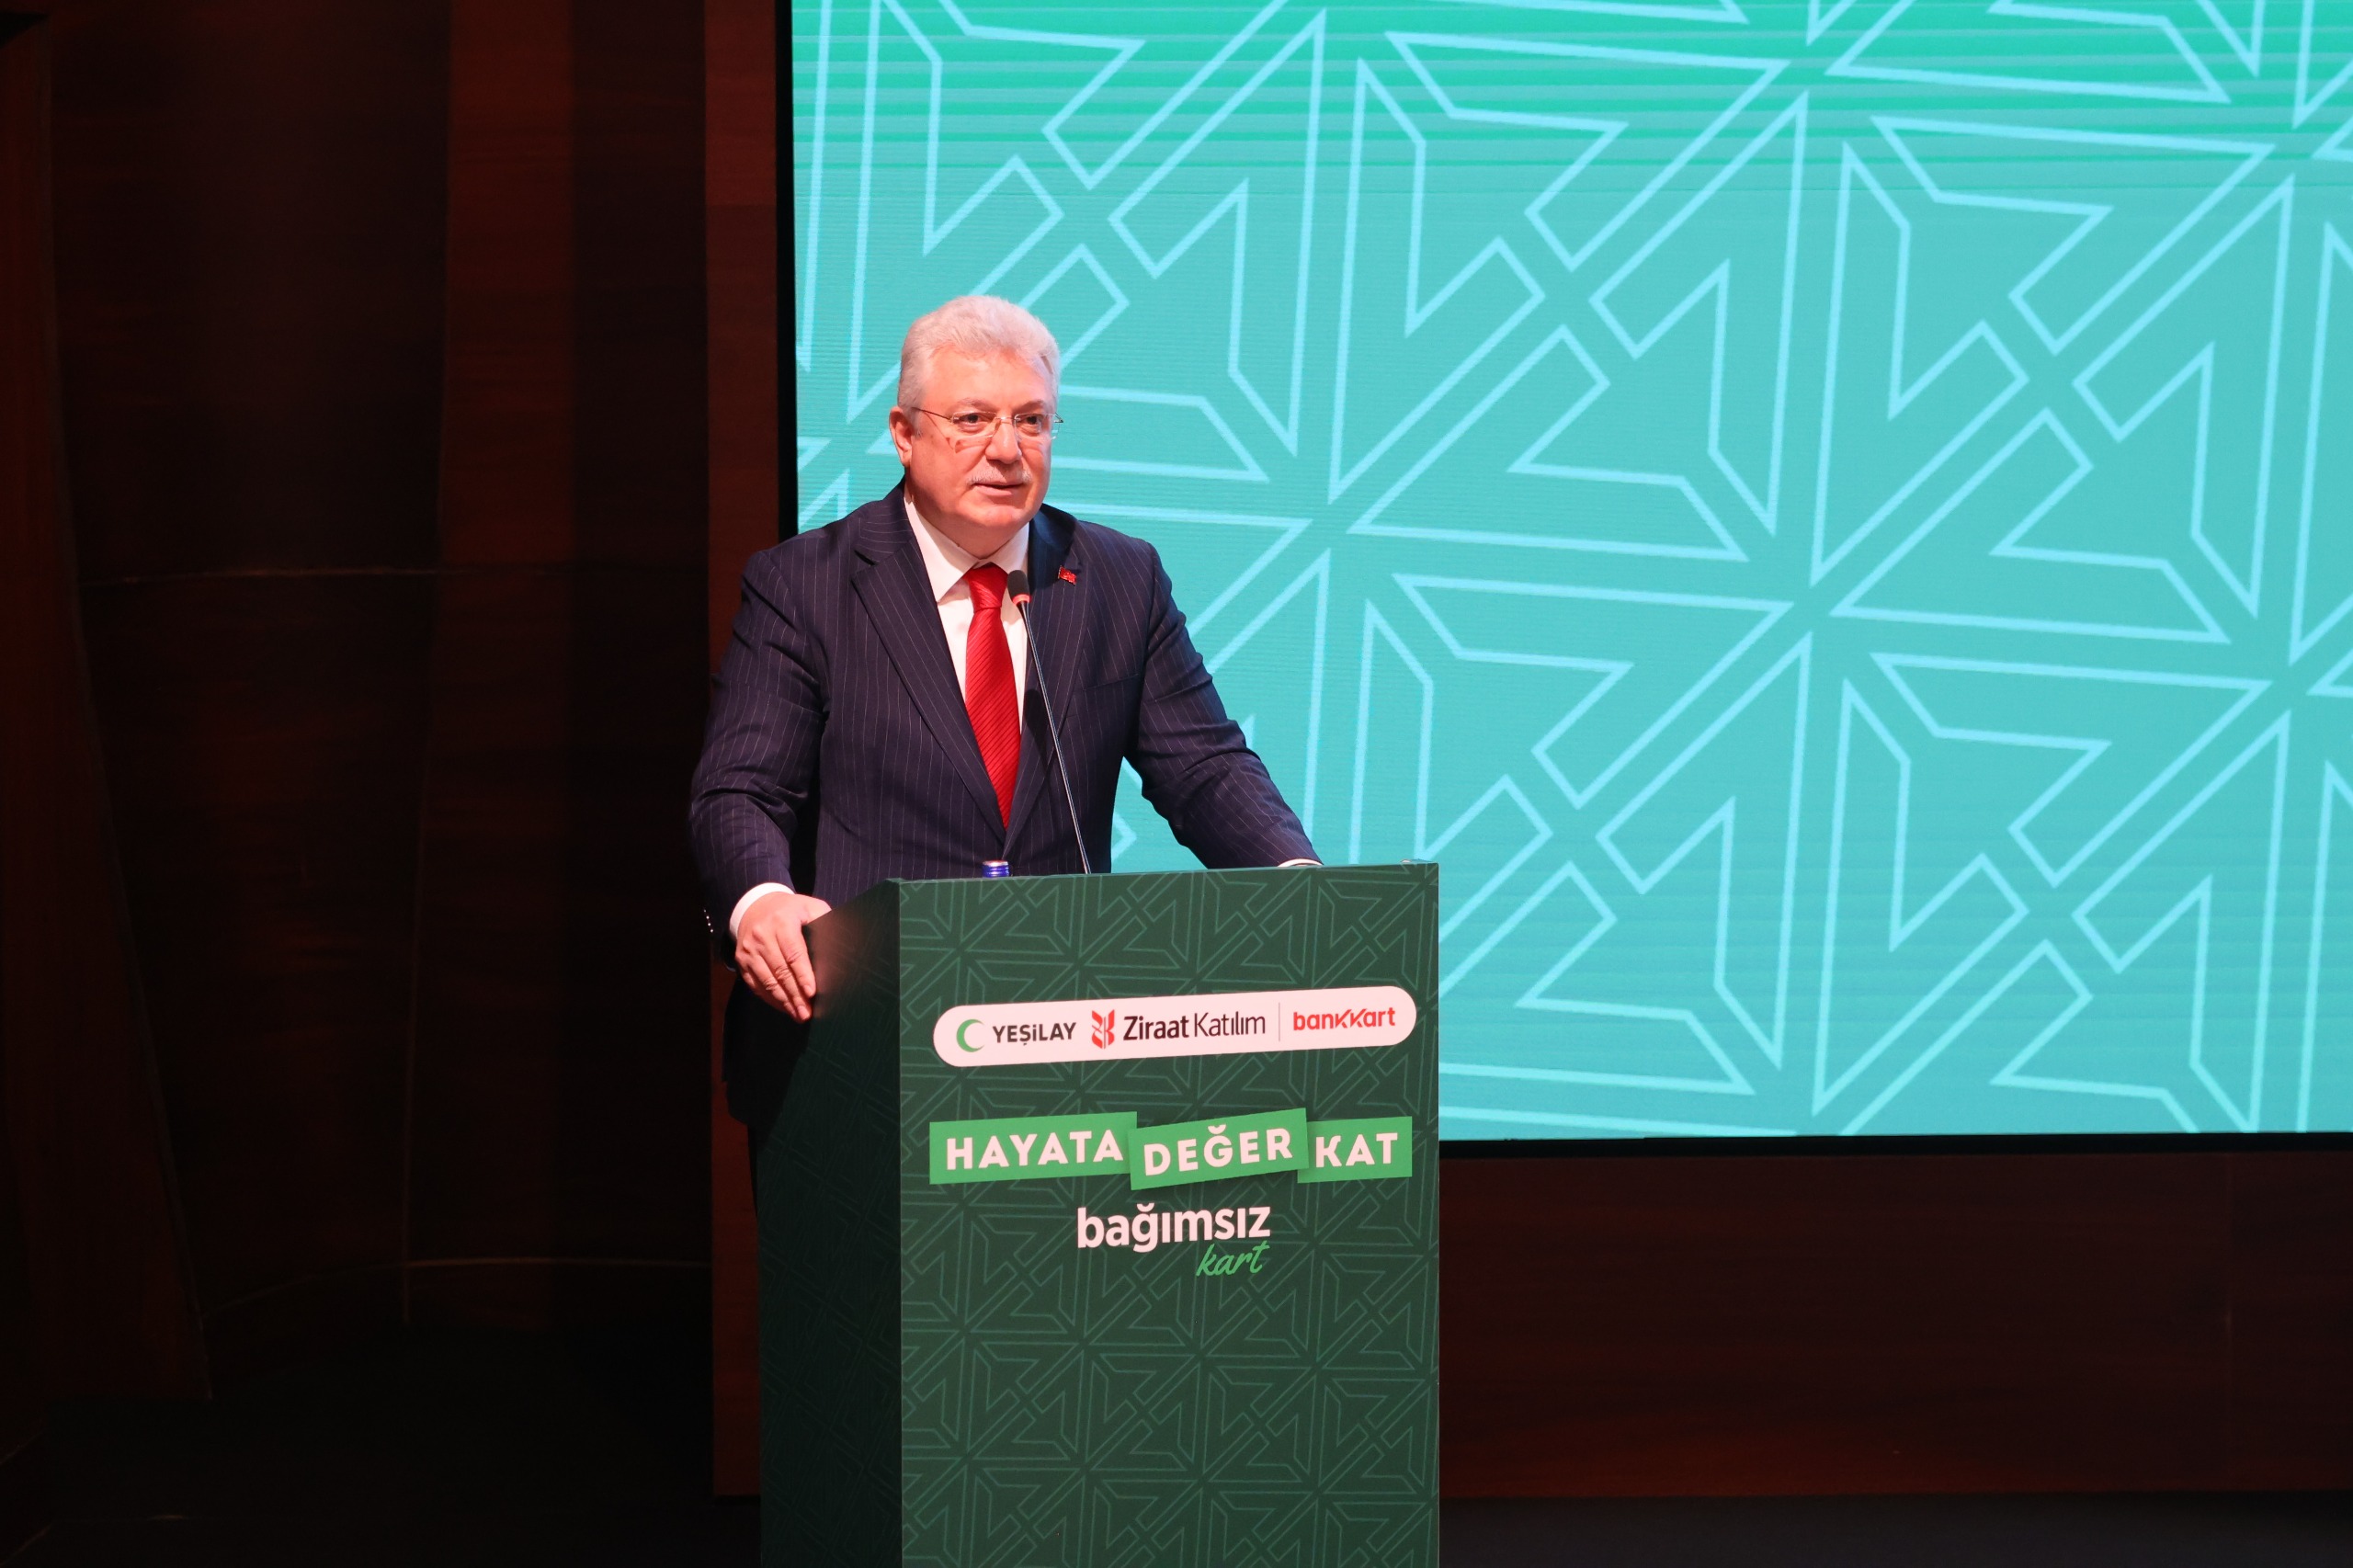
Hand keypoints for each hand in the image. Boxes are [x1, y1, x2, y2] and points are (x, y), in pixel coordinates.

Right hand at [735, 890, 831, 1019]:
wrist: (756, 906)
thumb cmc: (791, 910)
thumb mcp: (810, 907)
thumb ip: (825, 921)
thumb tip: (842, 944)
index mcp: (782, 921)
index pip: (794, 952)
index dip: (803, 974)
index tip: (812, 992)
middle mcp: (762, 935)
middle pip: (780, 971)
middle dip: (795, 994)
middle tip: (807, 1012)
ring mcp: (749, 949)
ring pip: (767, 981)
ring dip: (784, 1000)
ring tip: (798, 1014)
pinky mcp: (741, 960)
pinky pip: (755, 984)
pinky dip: (770, 998)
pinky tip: (784, 1006)